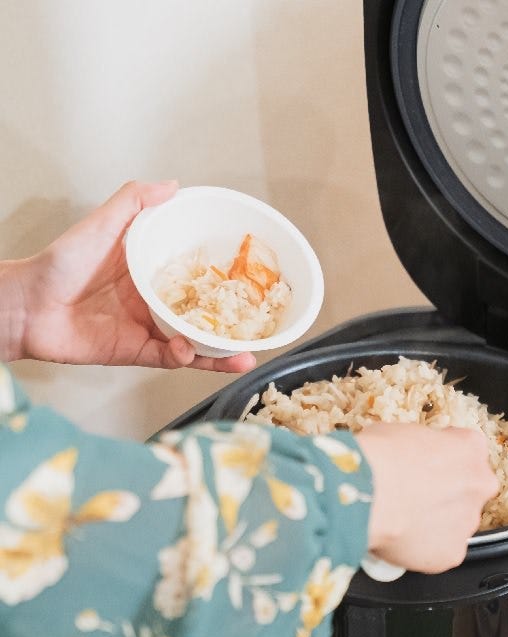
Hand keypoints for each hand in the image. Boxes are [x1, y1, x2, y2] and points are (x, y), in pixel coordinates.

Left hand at [2, 181, 255, 371]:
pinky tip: (189, 351)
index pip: (200, 275)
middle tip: (258, 323)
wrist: (27, 305)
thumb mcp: (102, 224)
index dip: (226, 278)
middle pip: (206, 313)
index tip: (251, 277)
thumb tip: (173, 184)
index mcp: (154, 271)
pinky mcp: (137, 352)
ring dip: (221, 352)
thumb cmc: (60, 262)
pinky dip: (185, 358)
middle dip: (234, 322)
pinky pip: (169, 359)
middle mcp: (157, 301)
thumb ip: (134, 201)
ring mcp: (150, 328)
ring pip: (195, 343)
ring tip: (245, 355)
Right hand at [357, 423, 498, 573]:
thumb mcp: (404, 430)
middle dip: (446, 491)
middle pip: (468, 488)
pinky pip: (441, 550)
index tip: (426, 461)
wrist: (366, 493)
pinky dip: (424, 546)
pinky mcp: (452, 553)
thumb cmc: (380, 456)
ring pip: (455, 521)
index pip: (466, 449)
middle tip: (414, 490)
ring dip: (435, 519)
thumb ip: (424, 445)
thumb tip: (414, 455)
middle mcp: (479, 485)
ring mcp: (468, 521)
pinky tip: (401, 534)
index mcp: (470, 447)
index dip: (442, 456)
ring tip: (402, 514)